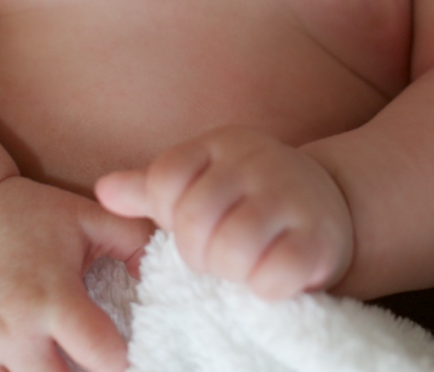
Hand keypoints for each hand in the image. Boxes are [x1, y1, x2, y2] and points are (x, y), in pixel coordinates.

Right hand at [0, 175, 151, 371]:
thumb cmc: (32, 217)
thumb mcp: (89, 218)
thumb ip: (135, 241)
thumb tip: (170, 268)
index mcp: (55, 297)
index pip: (103, 360)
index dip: (122, 366)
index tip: (126, 360)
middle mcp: (16, 329)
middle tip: (88, 364)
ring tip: (57, 365)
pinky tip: (14, 371)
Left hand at [95, 127, 353, 300]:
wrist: (331, 202)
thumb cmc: (249, 196)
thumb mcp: (203, 180)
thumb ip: (152, 188)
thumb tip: (102, 191)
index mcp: (220, 144)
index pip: (165, 178)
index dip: (168, 213)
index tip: (189, 225)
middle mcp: (255, 161)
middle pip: (193, 218)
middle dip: (196, 251)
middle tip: (215, 256)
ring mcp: (290, 197)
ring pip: (231, 249)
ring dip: (229, 272)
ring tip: (241, 267)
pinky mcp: (318, 239)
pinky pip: (273, 275)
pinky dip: (264, 288)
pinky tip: (271, 280)